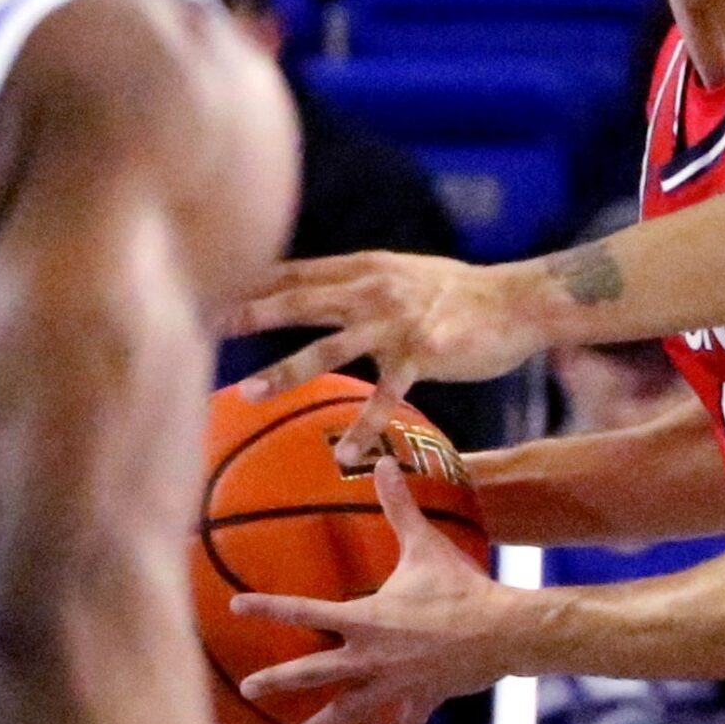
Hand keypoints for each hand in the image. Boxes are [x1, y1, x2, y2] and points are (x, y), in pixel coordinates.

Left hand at [229, 251, 542, 459]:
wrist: (520, 301)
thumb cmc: (463, 293)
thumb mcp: (404, 274)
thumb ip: (363, 282)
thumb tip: (327, 293)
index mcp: (365, 268)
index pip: (296, 273)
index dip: (252, 282)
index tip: (207, 291)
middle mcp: (372, 289)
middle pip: (298, 300)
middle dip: (249, 314)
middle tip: (204, 326)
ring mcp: (396, 322)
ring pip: (328, 347)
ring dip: (286, 370)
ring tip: (249, 392)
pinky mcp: (422, 354)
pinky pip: (384, 397)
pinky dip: (362, 427)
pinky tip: (342, 454)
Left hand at [234, 460, 515, 723]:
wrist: (502, 632)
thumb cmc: (460, 587)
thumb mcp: (425, 544)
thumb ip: (399, 507)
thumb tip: (384, 461)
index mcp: (365, 618)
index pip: (304, 612)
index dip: (267, 607)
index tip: (234, 607)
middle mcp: (370, 656)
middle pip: (313, 672)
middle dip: (278, 680)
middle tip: (249, 689)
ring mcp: (394, 683)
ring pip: (351, 709)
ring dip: (327, 723)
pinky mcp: (421, 697)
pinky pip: (407, 716)